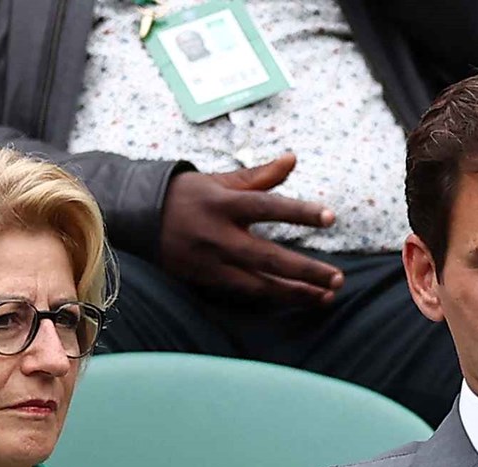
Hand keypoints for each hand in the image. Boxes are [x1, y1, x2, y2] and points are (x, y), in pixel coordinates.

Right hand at [158, 153, 344, 305]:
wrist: (139, 217)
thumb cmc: (188, 195)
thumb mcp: (220, 181)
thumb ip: (260, 176)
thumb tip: (293, 158)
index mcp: (224, 203)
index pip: (268, 207)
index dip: (300, 212)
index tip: (330, 217)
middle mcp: (218, 235)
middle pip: (269, 257)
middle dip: (306, 270)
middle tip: (339, 278)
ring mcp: (212, 261)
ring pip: (260, 284)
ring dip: (296, 292)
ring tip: (327, 296)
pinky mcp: (206, 279)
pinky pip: (247, 292)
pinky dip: (275, 296)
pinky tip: (300, 298)